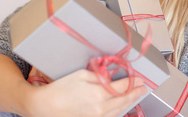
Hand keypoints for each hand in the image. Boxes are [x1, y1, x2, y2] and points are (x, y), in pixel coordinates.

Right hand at [24, 69, 146, 116]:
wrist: (45, 107)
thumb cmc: (61, 88)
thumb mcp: (81, 75)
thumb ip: (100, 76)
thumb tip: (112, 77)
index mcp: (99, 93)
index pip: (123, 86)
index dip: (133, 82)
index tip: (140, 78)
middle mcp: (101, 108)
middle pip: (124, 100)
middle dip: (135, 93)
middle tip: (143, 88)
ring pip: (119, 110)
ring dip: (129, 102)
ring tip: (135, 96)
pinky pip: (111, 116)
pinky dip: (119, 110)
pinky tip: (121, 106)